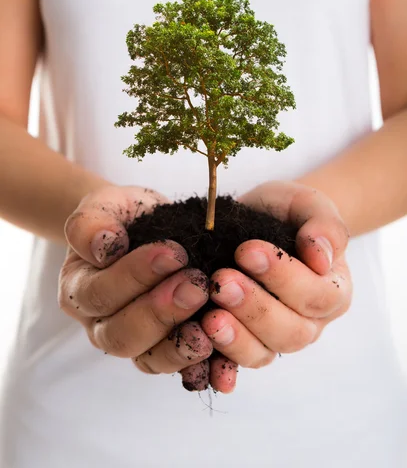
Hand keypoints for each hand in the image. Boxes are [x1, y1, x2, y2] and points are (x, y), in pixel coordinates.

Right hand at [59, 185, 212, 385]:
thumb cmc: (123, 217)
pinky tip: (222, 360)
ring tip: (210, 323)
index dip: (135, 276)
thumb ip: (93, 222)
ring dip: (181, 345)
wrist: (146, 227)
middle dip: (161, 312)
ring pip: (149, 360)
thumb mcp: (104, 205)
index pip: (101, 294)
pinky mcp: (166, 350)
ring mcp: (135, 342)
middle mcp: (101, 325)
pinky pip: (180, 367)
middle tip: (197, 284)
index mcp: (79, 290)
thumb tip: (104, 245)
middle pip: (122, 335)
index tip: (173, 252)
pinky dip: (202, 368)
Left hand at [201, 181, 351, 369]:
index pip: (316, 295)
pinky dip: (215, 365)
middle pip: (290, 332)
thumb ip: (323, 225)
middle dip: (254, 308)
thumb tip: (321, 256)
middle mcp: (309, 323)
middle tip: (221, 281)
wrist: (260, 220)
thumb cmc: (288, 213)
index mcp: (333, 291)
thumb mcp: (308, 204)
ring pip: (262, 353)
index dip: (283, 277)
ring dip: (234, 337)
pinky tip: (198, 348)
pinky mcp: (243, 344)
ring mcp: (274, 338)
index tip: (248, 250)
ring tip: (209, 317)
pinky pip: (231, 363)